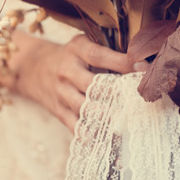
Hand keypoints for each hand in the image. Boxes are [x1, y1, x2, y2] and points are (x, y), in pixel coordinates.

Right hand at [12, 33, 145, 131]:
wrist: (35, 67)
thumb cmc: (72, 55)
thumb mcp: (84, 43)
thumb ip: (107, 49)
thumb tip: (141, 59)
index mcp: (76, 49)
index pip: (100, 56)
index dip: (122, 62)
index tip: (143, 68)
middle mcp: (67, 70)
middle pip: (93, 85)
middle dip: (117, 93)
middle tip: (139, 98)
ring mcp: (61, 93)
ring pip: (85, 108)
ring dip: (108, 115)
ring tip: (128, 119)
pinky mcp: (58, 111)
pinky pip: (75, 125)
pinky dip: (92, 133)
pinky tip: (109, 136)